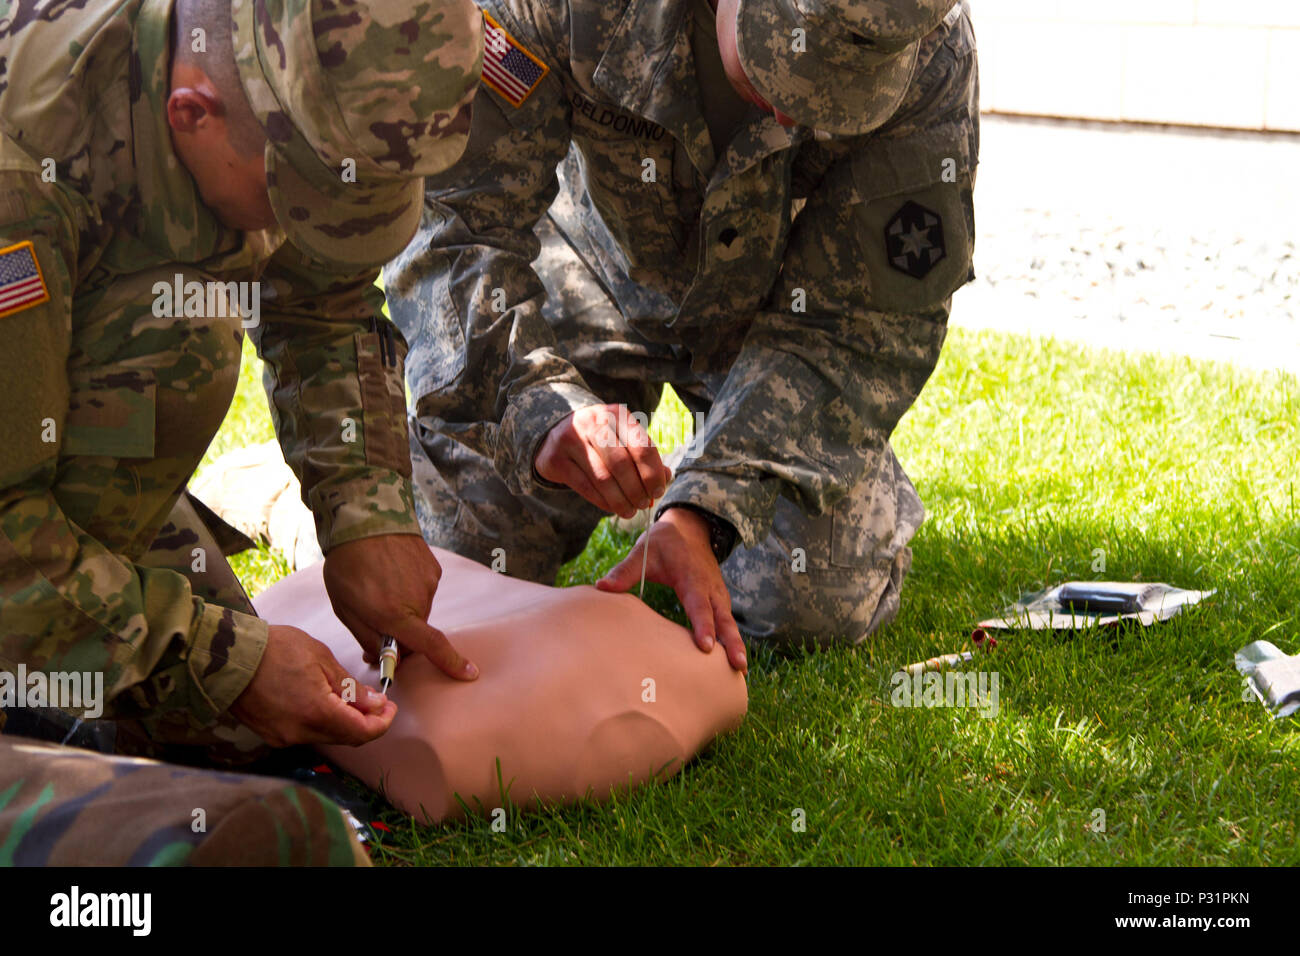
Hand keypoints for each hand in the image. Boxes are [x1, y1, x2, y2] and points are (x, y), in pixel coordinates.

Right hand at [231, 624, 395, 746]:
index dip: (382, 723)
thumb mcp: (321, 659)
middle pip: (345, 737)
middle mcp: (300, 733)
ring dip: (343, 722)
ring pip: (326, 736)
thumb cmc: (275, 650)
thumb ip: (350, 687)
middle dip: (365, 722)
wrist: (228, 657)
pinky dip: (321, 722)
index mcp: (317, 713)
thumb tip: (375, 704)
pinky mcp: (271, 734)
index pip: (362, 732)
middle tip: (376, 703)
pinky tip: (323, 703)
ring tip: (349, 698)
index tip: (390, 709)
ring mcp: (283, 737)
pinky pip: (306, 733)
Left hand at [322, 533, 477, 680]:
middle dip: (400, 632)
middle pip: (417, 631)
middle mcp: (418, 600)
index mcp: (394, 614)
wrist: (365, 519)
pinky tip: (391, 573)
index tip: (469, 673)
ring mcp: (429, 582)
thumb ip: (368, 637)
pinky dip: (409, 588)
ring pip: (419, 610)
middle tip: (374, 617)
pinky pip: (423, 589)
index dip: (450, 662)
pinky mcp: (433, 568)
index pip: (430, 646)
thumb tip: (385, 657)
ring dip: (404, 607)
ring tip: (379, 586)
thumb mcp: (346, 609)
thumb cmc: (348, 566)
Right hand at [535, 403, 671, 518]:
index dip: (653, 473)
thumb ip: (645, 455)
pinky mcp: (557, 460)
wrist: (556, 434)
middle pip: (622, 463)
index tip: (658, 491)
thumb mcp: (623, 438)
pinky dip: (603, 502)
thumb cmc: (600, 440)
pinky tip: (613, 508)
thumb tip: (666, 477)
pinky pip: (585, 487)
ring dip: (621, 500)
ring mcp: (571, 440)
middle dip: (637, 489)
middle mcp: (593, 422)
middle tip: (644, 504)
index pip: (641, 446)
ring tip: (630, 511)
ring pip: (603, 478)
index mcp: (616, 414)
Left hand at [597, 507, 746, 672]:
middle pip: (723, 619)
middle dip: (732, 643)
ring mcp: (718, 594)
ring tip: (740, 671)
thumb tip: (601, 587)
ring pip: (729, 622)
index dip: (703, 626)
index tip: (706, 647)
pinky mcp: (719, 600)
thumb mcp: (643, 552)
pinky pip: (727, 621)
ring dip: (736, 645)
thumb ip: (624, 571)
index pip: (698, 605)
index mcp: (691, 578)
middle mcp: (710, 588)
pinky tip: (732, 661)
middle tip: (738, 666)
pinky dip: (732, 639)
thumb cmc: (664, 542)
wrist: (689, 528)